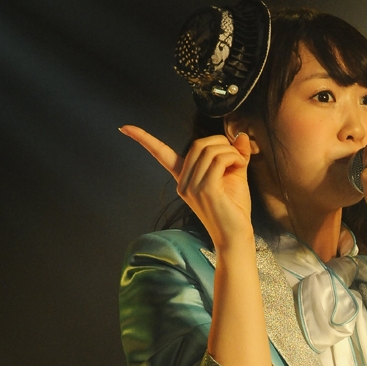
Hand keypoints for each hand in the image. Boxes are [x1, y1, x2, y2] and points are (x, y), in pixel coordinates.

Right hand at [119, 126, 253, 249]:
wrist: (236, 237)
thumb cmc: (235, 210)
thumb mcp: (234, 175)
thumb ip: (234, 155)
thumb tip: (241, 135)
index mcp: (184, 179)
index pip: (161, 154)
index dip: (144, 138)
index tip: (125, 128)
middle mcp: (183, 183)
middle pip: (198, 144)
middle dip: (221, 143)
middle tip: (237, 157)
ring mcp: (191, 187)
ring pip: (209, 149)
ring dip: (230, 150)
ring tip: (240, 164)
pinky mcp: (204, 189)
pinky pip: (218, 159)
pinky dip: (233, 156)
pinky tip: (240, 165)